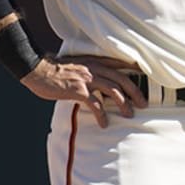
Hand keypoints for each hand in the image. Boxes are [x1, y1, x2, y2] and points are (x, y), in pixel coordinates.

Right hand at [19, 55, 146, 128]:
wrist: (37, 69)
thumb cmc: (56, 68)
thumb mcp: (78, 63)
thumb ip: (90, 68)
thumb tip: (100, 78)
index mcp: (95, 61)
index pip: (120, 63)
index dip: (135, 69)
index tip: (147, 76)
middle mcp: (94, 68)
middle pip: (122, 78)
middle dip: (135, 91)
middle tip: (143, 103)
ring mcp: (87, 79)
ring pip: (113, 90)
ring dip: (124, 103)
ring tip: (129, 114)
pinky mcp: (78, 90)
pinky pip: (95, 104)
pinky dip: (102, 115)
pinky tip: (104, 123)